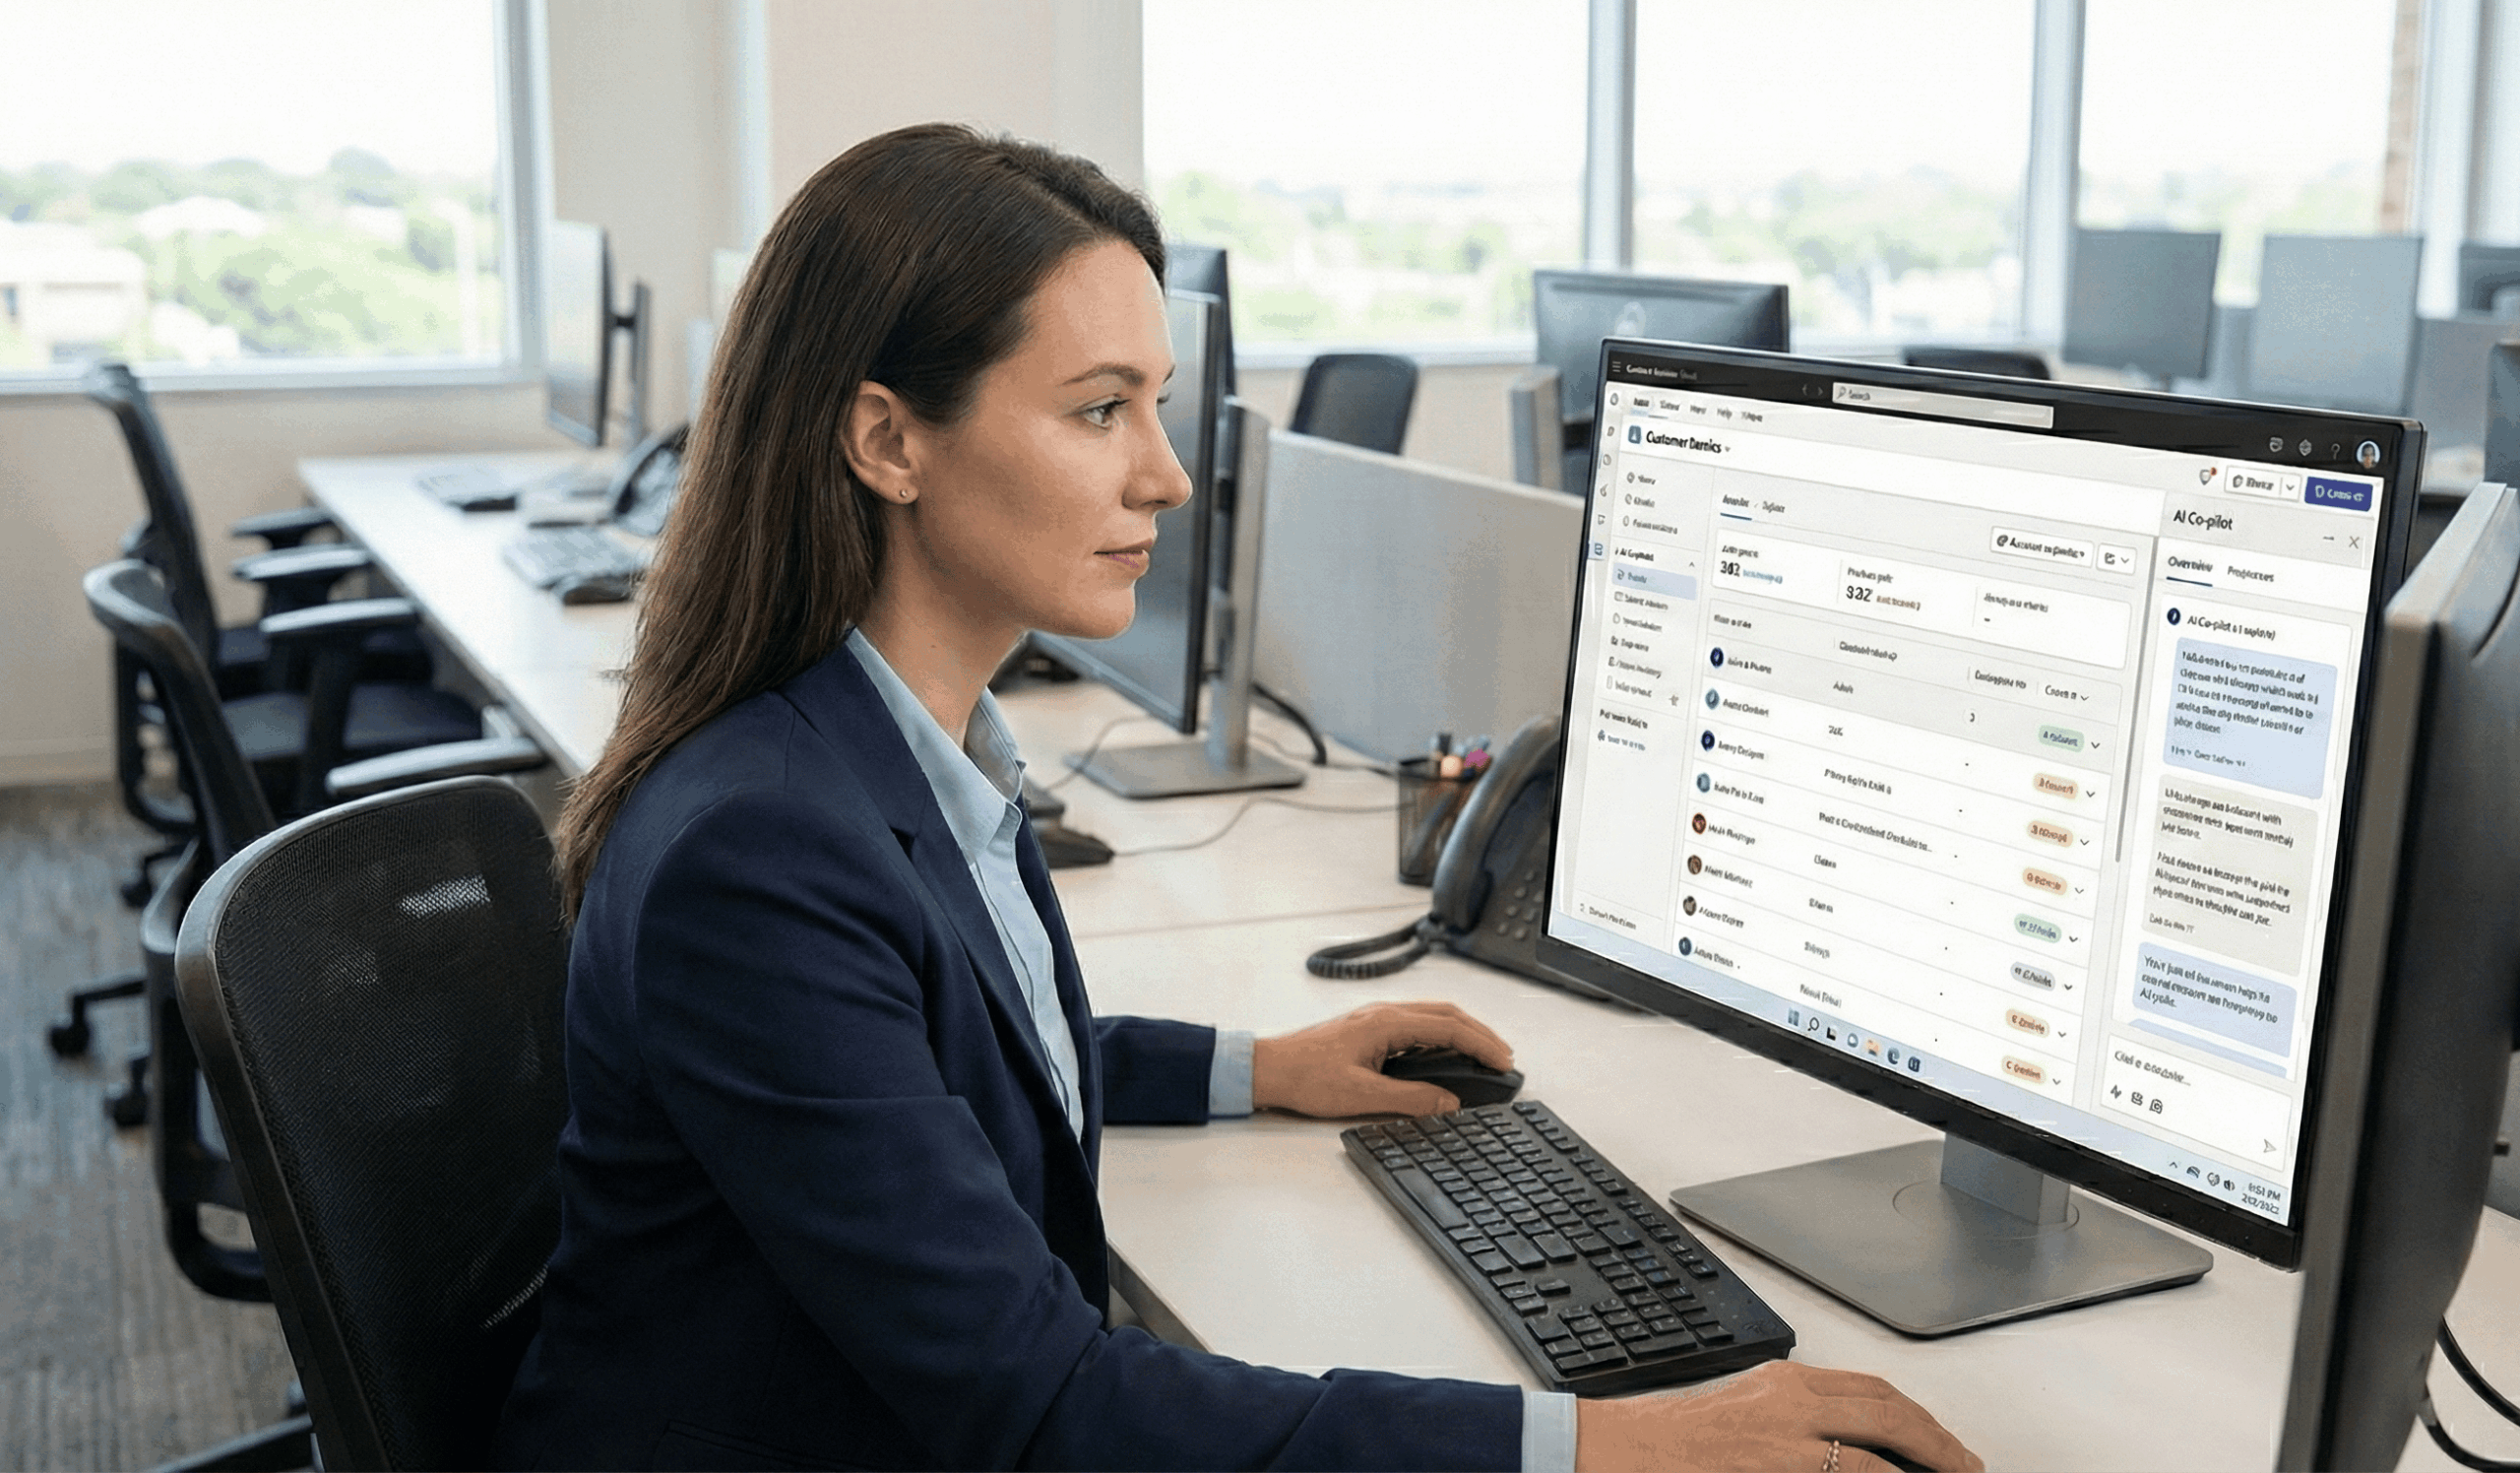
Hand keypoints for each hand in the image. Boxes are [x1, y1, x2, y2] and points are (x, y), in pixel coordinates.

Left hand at [1248, 1001, 1513, 1116]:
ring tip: (1483, 1054)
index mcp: (1386, 1022)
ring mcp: (1376, 1019)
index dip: (1481, 1043)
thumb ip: (1410, 1098)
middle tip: (1503, 1056)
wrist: (1269, 1069)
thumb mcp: (1362, 1095)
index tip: (1504, 1060)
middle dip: (1480, 1034)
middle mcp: (1384, 1013)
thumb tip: (1447, 1102)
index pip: (1449, 1027)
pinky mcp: (1369, 1029)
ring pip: (1432, 1017)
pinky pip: (1417, 1025)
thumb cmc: (1305, 1076)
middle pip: (1446, 1015)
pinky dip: (1441, 1036)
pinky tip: (1446, 1054)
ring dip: (1462, 1032)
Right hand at [1574, 1361, 1981, 1472]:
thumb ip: (1791, 1422)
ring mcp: (1788, 1435)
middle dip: (1938, 1438)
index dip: (1916, 1414)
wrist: (1623, 1450)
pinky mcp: (1779, 1464)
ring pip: (1881, 1438)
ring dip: (1928, 1460)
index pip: (1869, 1388)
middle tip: (1967, 1465)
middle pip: (1888, 1407)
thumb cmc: (1674, 1443)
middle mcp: (1791, 1400)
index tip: (1941, 1439)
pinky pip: (1853, 1471)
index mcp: (1783, 1382)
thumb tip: (1843, 1448)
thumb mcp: (1742, 1417)